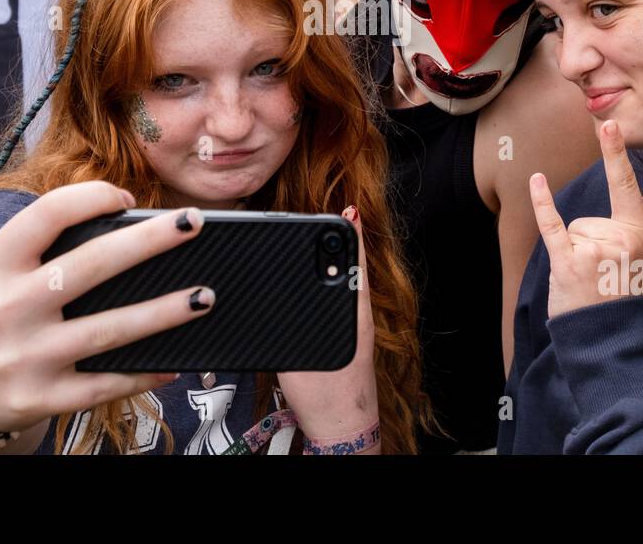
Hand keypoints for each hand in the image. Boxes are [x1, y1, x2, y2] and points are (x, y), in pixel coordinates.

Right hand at [0, 182, 213, 433]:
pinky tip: (175, 360)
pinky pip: (104, 384)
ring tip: (204, 296)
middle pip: (91, 265)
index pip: (49, 214)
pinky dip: (144, 372)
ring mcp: (23, 357)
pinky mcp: (38, 398)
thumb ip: (46, 246)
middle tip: (194, 222)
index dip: (94, 197)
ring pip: (109, 329)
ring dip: (165, 311)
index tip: (130, 198)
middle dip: (151, 241)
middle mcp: (6, 308)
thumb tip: (130, 225)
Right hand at [276, 205, 378, 448]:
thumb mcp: (302, 357)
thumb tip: (283, 292)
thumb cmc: (326, 399)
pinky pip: (341, 302)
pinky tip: (318, 282)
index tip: (345, 211)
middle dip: (343, 242)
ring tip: (326, 240)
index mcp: (354, 315)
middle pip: (353, 269)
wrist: (342, 432)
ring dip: (338, 263)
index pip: (355, 264)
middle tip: (336, 215)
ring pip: (347, 285)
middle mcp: (359, 317)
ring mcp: (355, 329)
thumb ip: (294, 321)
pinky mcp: (348, 341)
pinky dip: (331, 285)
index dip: (350, 236)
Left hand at [529, 120, 642, 319]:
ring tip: (590, 279)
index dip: (615, 154)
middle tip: (601, 274)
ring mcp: (596, 250)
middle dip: (588, 242)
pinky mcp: (570, 261)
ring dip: (576, 252)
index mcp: (641, 233)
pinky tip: (537, 179)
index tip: (609, 125)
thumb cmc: (624, 294)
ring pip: (573, 228)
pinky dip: (542, 203)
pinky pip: (552, 224)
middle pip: (588, 218)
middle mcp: (622, 238)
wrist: (609, 337)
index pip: (626, 186)